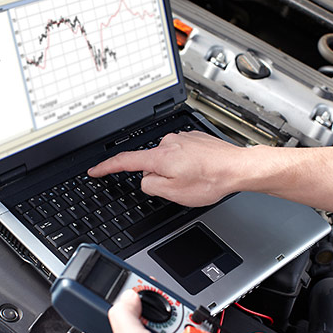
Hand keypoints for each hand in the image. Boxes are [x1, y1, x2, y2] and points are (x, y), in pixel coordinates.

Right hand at [88, 131, 244, 206]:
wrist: (237, 168)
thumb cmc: (211, 180)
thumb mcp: (174, 193)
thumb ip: (151, 186)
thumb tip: (146, 180)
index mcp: (160, 157)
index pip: (125, 161)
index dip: (107, 167)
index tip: (95, 170)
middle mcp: (168, 143)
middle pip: (150, 164)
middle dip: (159, 177)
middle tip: (181, 187)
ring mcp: (182, 138)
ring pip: (167, 160)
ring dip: (176, 171)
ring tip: (196, 179)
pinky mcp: (194, 138)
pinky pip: (181, 154)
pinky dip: (187, 164)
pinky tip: (200, 170)